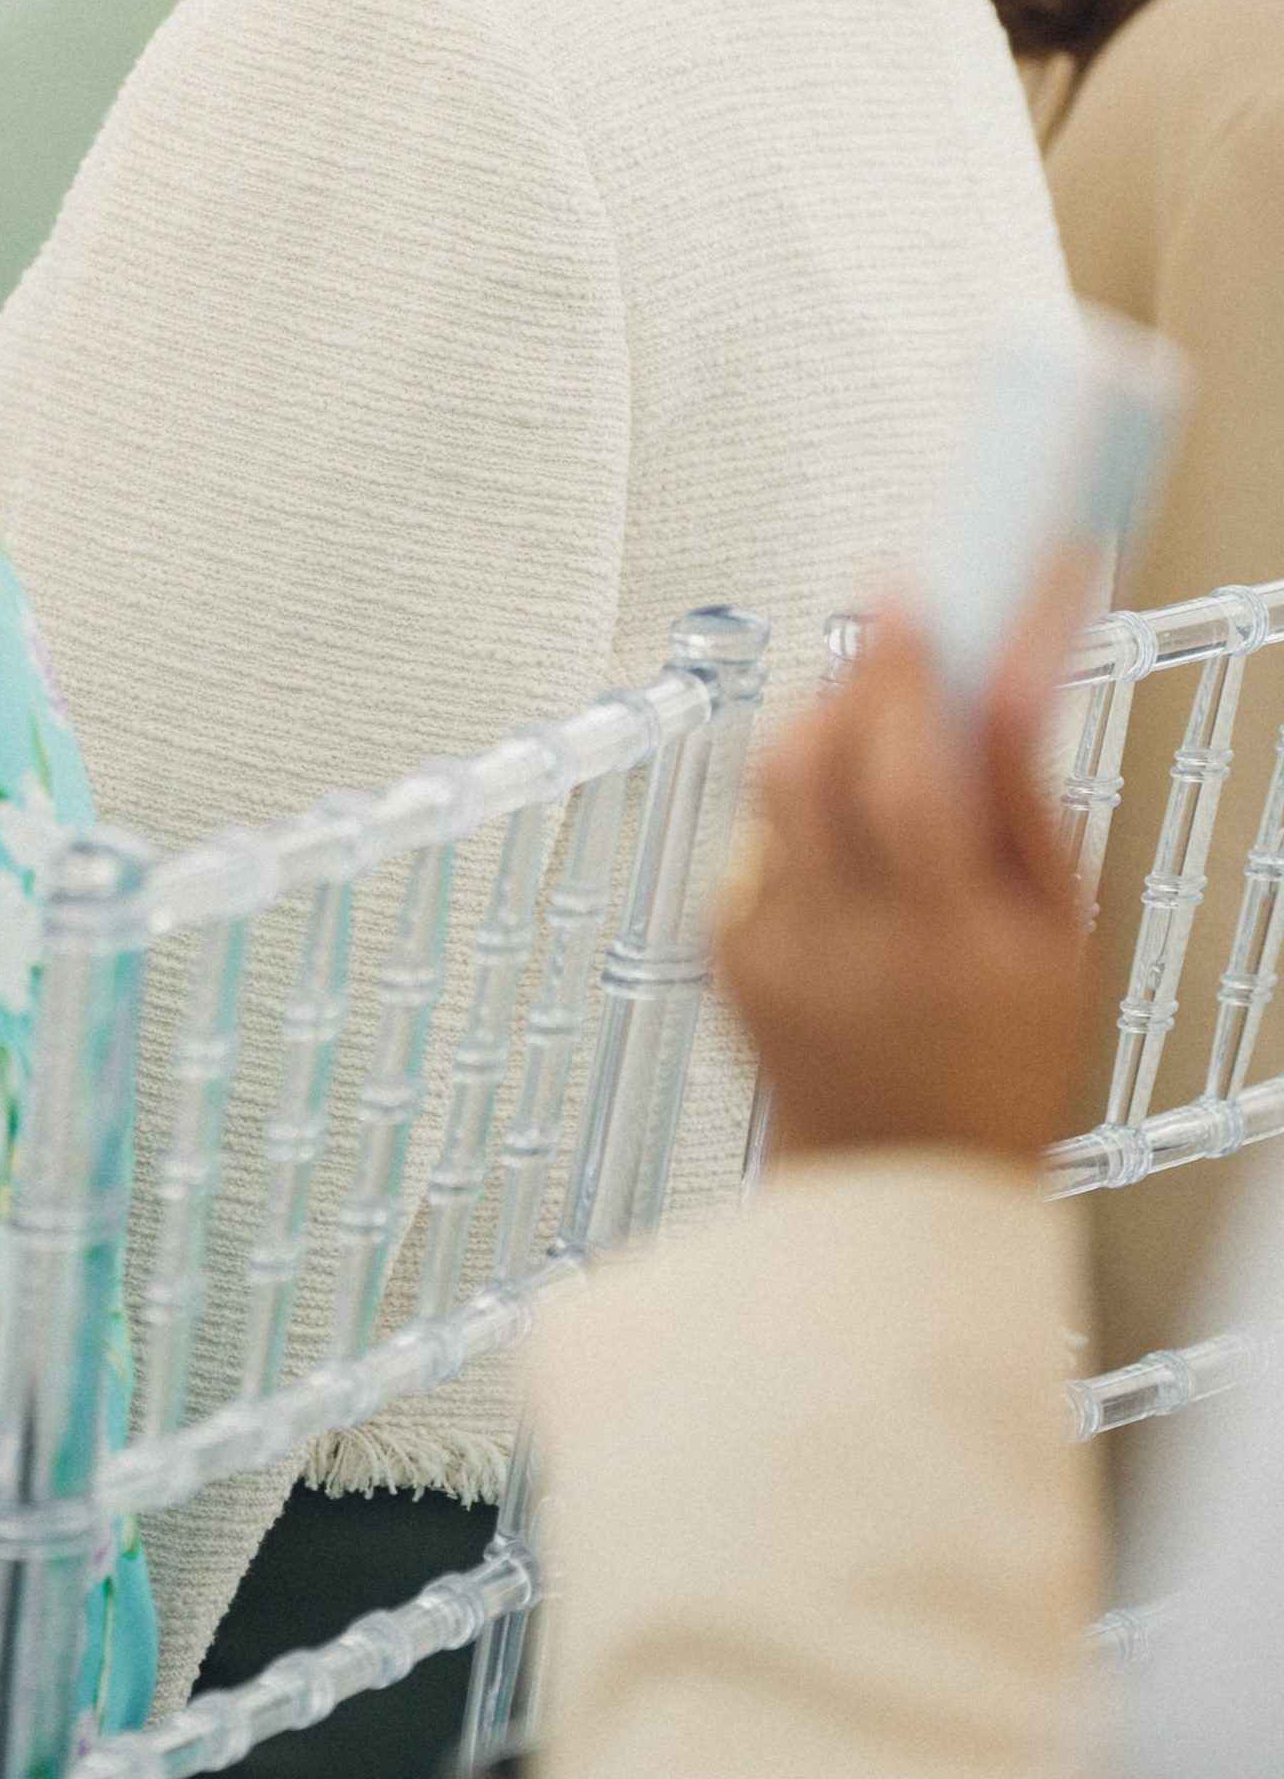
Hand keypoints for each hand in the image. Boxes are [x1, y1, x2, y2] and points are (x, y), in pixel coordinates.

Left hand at [719, 572, 1094, 1164]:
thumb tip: (1009, 669)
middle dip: (853, 679)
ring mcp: (766, 953)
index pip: (906, 784)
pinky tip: (851, 855)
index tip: (910, 593)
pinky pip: (756, 836)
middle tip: (899, 642)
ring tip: (885, 750)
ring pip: (772, 786)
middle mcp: (840, 952)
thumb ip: (1022, 797)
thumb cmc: (1004, 1058)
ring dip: (826, 734)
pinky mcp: (720, 952)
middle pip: (810, 763)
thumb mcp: (1058, 936)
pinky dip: (804, 816)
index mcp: (943, 950)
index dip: (900, 677)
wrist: (902, 1184)